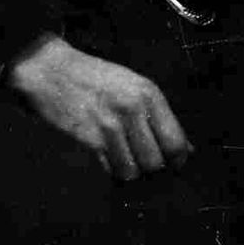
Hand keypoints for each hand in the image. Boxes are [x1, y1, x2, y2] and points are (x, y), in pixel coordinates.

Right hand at [6, 34, 192, 179]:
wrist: (54, 72)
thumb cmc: (98, 79)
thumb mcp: (135, 87)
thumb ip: (160, 116)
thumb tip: (188, 148)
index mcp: (150, 94)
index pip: (175, 140)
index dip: (178, 159)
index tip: (174, 165)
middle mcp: (134, 109)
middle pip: (156, 161)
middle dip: (154, 170)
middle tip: (147, 165)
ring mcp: (111, 124)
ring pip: (133, 170)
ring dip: (132, 172)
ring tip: (128, 162)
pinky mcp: (89, 138)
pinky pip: (111, 168)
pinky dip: (114, 171)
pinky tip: (111, 160)